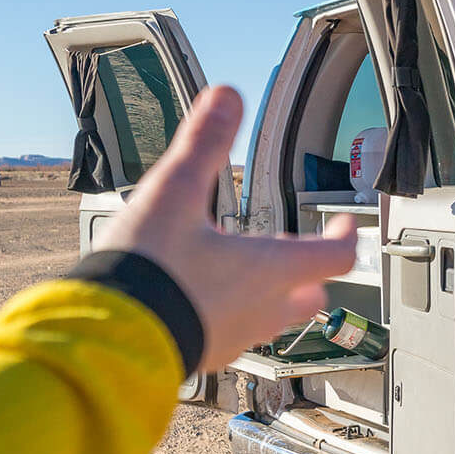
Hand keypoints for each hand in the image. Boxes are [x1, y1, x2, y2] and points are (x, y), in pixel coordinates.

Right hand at [96, 86, 358, 370]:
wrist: (108, 338)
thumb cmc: (148, 271)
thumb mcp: (174, 193)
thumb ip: (204, 145)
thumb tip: (225, 98)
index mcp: (271, 269)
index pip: (336, 256)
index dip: (346, 236)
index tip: (345, 225)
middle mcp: (264, 308)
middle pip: (311, 295)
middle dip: (310, 272)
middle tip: (298, 252)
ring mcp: (236, 337)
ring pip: (275, 319)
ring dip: (272, 296)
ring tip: (249, 275)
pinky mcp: (205, 355)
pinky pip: (234, 337)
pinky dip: (232, 317)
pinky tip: (203, 303)